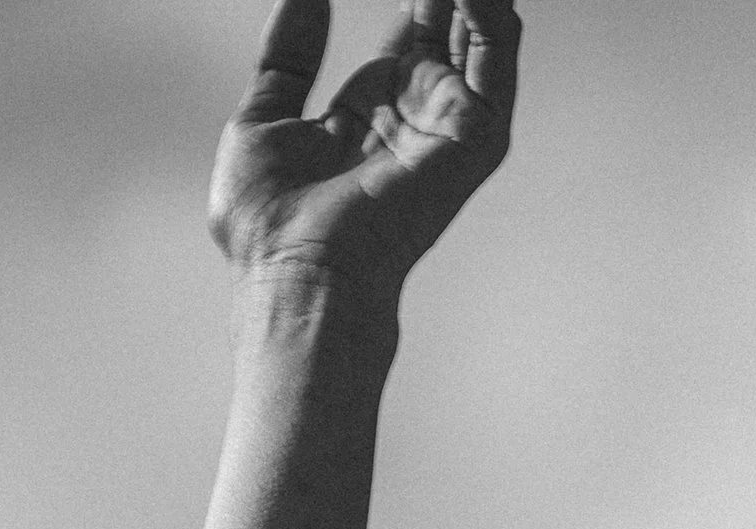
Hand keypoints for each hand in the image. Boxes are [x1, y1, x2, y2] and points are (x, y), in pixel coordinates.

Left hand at [210, 0, 519, 302]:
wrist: (294, 274)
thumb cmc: (269, 228)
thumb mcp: (261, 117)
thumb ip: (287, 54)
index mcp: (375, 106)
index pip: (415, 22)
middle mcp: (419, 110)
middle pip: (452, 16)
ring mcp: (449, 122)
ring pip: (482, 24)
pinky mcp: (473, 134)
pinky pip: (494, 48)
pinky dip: (487, 5)